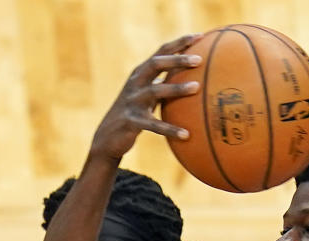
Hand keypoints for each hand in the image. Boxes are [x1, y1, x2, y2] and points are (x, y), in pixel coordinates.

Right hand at [90, 33, 202, 161]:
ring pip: (155, 91)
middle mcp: (135, 83)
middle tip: (199, 59)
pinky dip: (170, 129)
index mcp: (141, 73)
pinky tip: (186, 135)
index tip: (200, 36)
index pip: (161, 52)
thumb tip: (198, 80)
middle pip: (155, 64)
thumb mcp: (148, 96)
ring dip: (176, 88)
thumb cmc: (136, 113)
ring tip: (197, 87)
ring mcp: (132, 101)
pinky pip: (154, 125)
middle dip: (176, 59)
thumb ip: (165, 84)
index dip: (180, 43)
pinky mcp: (132, 121)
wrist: (108, 136)